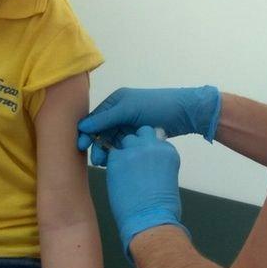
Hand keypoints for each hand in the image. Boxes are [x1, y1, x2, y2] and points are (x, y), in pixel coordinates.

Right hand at [77, 86, 220, 163]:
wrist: (186, 113)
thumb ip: (106, 118)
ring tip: (105, 165)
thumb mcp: (129, 109)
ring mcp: (129, 125)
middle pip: (101, 132)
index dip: (86, 132)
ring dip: (107, 152)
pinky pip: (123, 146)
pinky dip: (118, 154)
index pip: (95, 118)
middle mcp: (120, 112)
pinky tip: (116, 163)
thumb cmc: (157, 106)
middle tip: (96, 162)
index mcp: (115, 102)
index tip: (80, 147)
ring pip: (111, 141)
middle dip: (97, 146)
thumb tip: (82, 127)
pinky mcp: (138, 136)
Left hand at [103, 126, 188, 260]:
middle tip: (134, 162)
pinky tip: (117, 177)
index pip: (156, 137)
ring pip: (126, 140)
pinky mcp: (117, 159)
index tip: (147, 161)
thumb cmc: (161, 207)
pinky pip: (111, 153)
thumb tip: (146, 160)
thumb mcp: (167, 177)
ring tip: (125, 172)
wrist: (151, 221)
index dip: (149, 149)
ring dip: (125, 152)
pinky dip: (113, 163)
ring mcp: (135, 151)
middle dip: (137, 143)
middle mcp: (153, 146)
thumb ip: (158, 162)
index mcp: (168, 151)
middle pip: (142, 132)